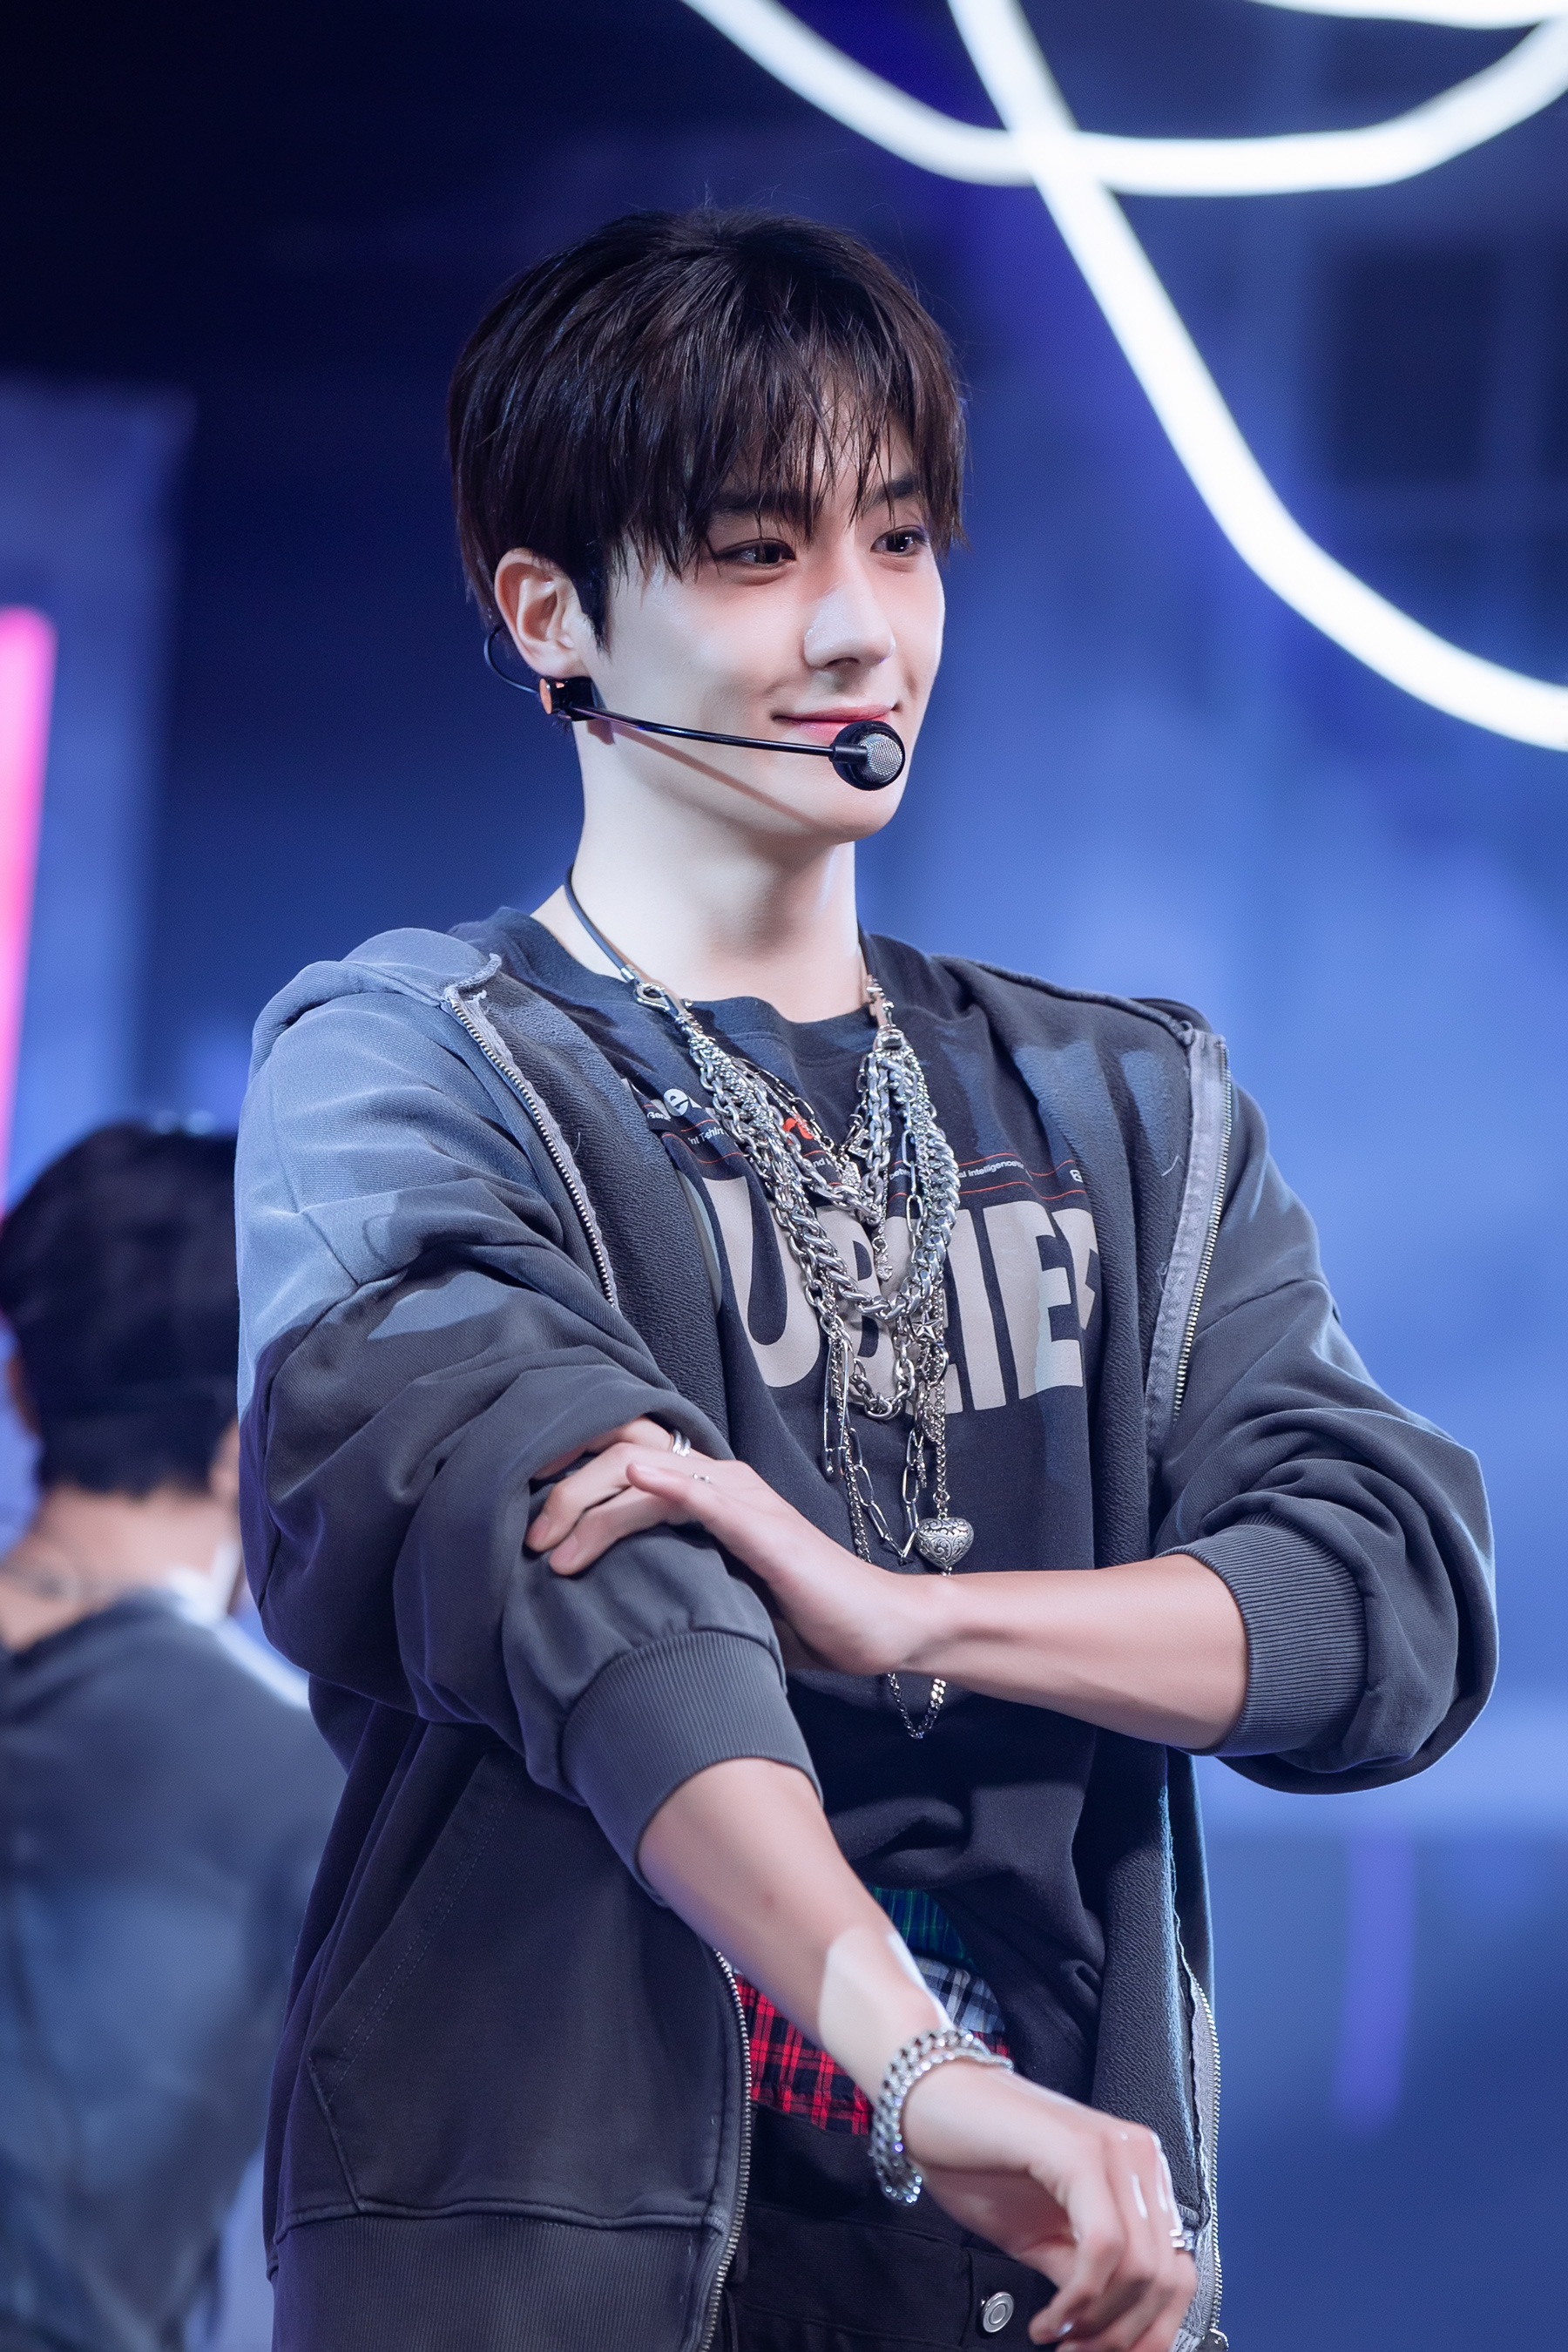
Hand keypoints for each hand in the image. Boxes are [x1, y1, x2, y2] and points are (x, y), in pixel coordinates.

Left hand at [530, 1431, 924, 1675]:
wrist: (873, 1630)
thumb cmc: (796, 1615)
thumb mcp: (713, 1592)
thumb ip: (664, 1577)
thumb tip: (593, 1600)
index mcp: (706, 1491)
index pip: (624, 1454)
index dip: (568, 1468)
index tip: (521, 1509)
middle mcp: (722, 1481)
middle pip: (623, 1451)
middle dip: (566, 1490)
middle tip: (531, 1542)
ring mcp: (745, 1500)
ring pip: (650, 1472)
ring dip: (593, 1504)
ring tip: (556, 1546)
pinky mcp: (768, 1529)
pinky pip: (709, 1497)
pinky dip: (667, 1485)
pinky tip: (635, 1480)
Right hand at [902, 2060, 1195, 2350]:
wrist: (928, 2101)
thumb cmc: (977, 2158)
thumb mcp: (1042, 2235)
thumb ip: (1084, 2273)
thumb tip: (1113, 2329)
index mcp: (1137, 2171)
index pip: (1178, 2270)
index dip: (1151, 2331)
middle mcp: (1137, 2155)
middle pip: (1166, 2277)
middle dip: (1122, 2335)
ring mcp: (1112, 2149)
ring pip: (1142, 2269)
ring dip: (1099, 2325)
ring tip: (1058, 2337)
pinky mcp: (1078, 2152)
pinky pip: (1103, 2248)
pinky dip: (1078, 2302)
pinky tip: (1048, 2319)